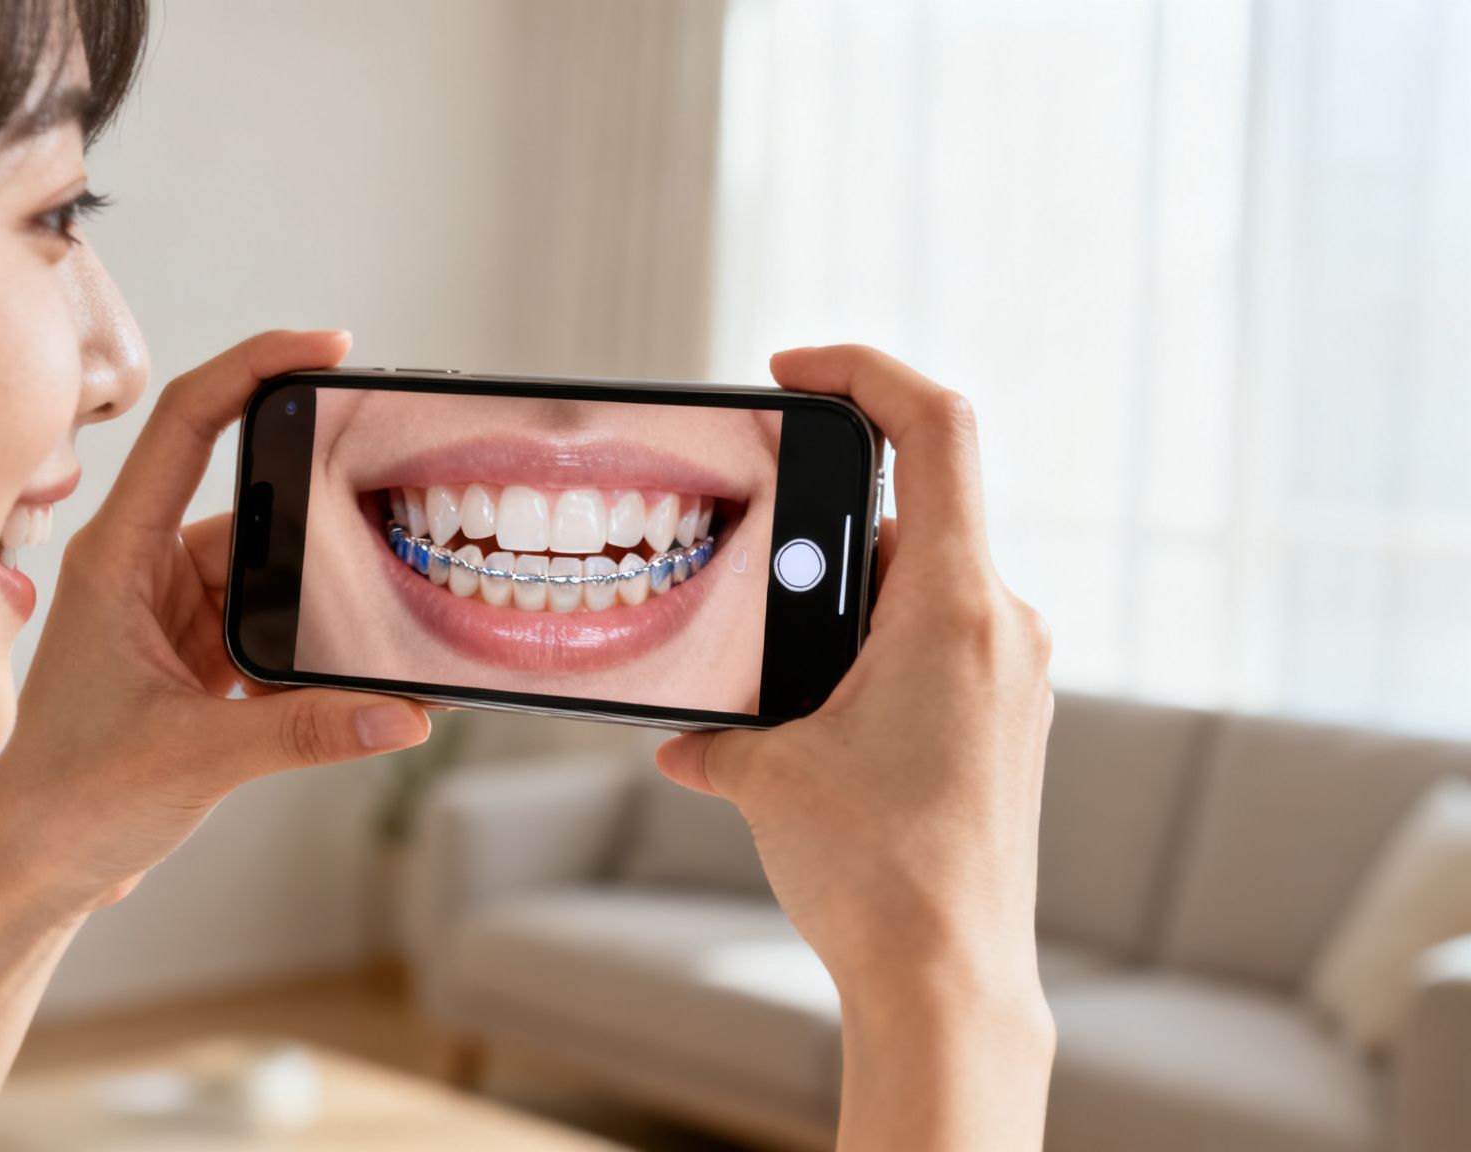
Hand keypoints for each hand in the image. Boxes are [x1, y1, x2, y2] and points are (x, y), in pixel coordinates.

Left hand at [0, 330, 431, 913]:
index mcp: (118, 556)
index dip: (257, 366)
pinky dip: (317, 644)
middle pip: (258, 506)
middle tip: (397, 514)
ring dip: (327, 597)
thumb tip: (401, 713)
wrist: (34, 870)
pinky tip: (362, 667)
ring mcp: (174, 613)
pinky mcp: (198, 659)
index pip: (189, 423)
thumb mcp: (194, 759)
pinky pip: (275, 626)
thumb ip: (304, 731)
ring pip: (276, 573)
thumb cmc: (67, 801)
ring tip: (389, 609)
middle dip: (325, 517)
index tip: (329, 347)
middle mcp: (145, 569)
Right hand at [656, 346, 1054, 1149]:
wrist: (950, 981)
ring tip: (773, 675)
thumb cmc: (877, 872)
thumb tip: (685, 736)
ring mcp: (1015, 674)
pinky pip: (938, 641)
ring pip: (920, 582)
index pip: (938, 428)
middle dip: (819, 531)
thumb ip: (719, 729)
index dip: (865, 371)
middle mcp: (1003, 624)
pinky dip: (871, 651)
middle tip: (747, 573)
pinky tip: (814, 721)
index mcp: (954, 604)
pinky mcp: (1008, 721)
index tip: (793, 373)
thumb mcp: (765, 775)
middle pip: (911, 511)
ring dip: (842, 604)